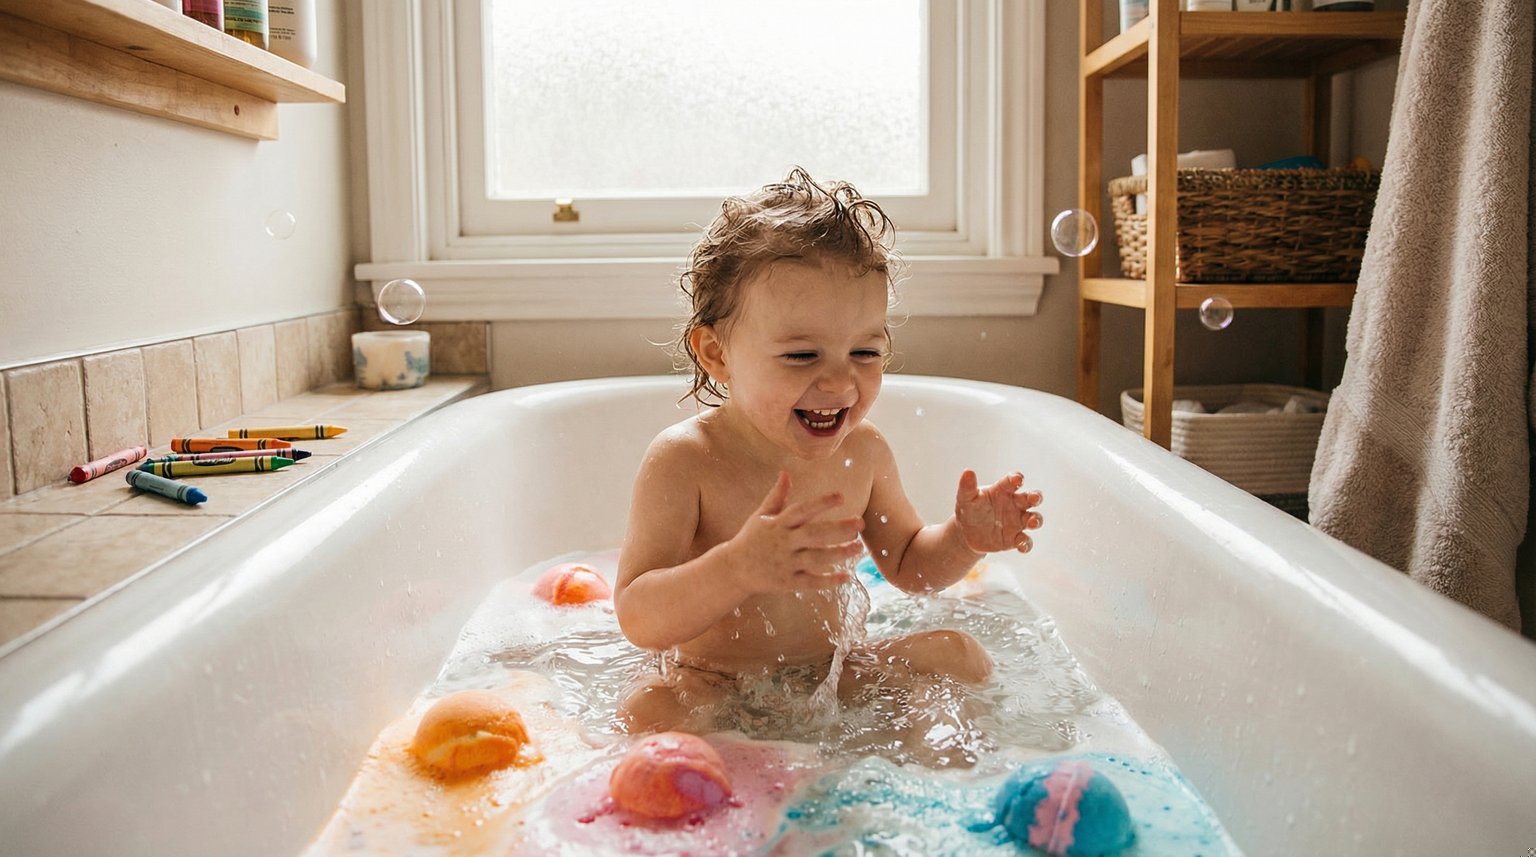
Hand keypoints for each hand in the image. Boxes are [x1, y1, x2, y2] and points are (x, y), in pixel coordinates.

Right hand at [726, 472, 865, 594]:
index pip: (802, 510)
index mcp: (778, 524)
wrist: (733, 569)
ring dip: (839, 554)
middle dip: (838, 529)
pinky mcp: (787, 582)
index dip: (821, 503)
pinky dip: (828, 581)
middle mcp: (783, 543)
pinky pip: (810, 582)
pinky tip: (846, 577)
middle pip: (814, 534)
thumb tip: (785, 473)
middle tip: (860, 524)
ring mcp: (785, 563)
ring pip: (816, 558)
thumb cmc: (751, 539)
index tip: (841, 497)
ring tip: (859, 548)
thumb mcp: (761, 516)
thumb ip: (777, 496)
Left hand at [954, 470, 1043, 553]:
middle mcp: (1014, 504)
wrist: (966, 533)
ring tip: (1031, 522)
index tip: (1018, 479)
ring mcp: (1017, 522)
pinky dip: (1026, 544)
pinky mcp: (1015, 539)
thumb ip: (967, 486)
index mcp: (1003, 490)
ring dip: (1036, 520)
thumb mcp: (965, 498)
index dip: (1017, 478)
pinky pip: (1026, 541)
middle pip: (1031, 498)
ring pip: (1034, 518)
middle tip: (1034, 498)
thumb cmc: (969, 510)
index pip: (1013, 481)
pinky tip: (1021, 545)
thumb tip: (967, 471)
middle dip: (1036, 497)